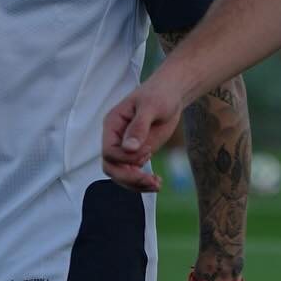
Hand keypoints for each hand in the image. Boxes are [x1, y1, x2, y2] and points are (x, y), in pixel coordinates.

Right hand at [102, 77, 183, 191]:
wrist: (171, 95)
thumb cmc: (159, 95)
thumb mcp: (150, 106)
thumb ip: (139, 126)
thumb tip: (128, 148)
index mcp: (112, 125)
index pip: (109, 151)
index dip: (126, 158)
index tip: (148, 151)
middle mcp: (115, 139)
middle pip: (111, 168)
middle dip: (129, 178)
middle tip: (150, 181)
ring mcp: (125, 149)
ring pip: (121, 175)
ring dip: (137, 184)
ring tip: (157, 185)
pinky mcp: (137, 155)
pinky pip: (133, 174)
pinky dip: (143, 182)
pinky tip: (158, 182)